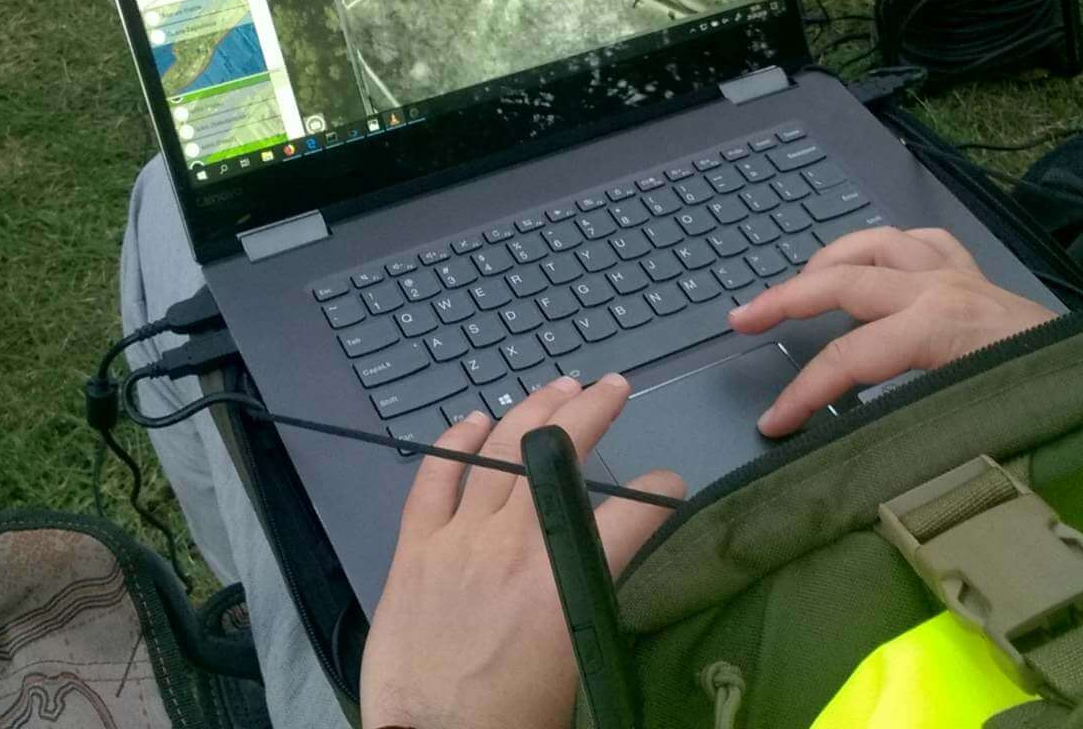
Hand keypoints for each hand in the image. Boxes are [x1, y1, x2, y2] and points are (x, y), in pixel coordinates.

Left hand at [361, 373, 684, 728]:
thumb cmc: (510, 721)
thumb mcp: (577, 662)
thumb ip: (591, 601)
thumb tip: (602, 569)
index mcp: (563, 582)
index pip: (630, 514)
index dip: (658, 494)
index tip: (669, 487)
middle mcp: (512, 547)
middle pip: (556, 455)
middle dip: (592, 411)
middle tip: (613, 388)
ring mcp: (456, 541)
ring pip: (497, 453)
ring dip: (531, 412)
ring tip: (556, 387)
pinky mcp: (413, 552)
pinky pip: (432, 479)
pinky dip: (452, 443)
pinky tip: (472, 421)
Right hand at [731, 226, 1055, 436]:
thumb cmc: (1051, 401)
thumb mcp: (975, 425)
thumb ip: (907, 429)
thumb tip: (848, 453)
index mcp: (938, 325)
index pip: (847, 359)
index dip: (802, 393)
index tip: (772, 424)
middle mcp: (941, 286)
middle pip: (843, 282)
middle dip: (785, 300)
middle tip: (741, 319)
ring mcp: (959, 272)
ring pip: (876, 244)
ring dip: (830, 258)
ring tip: (797, 282)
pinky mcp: (977, 273)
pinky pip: (920, 242)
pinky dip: (887, 247)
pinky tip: (872, 262)